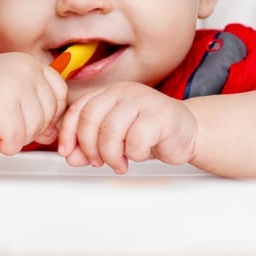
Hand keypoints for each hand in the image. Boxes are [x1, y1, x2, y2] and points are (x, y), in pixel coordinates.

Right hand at [0, 53, 68, 154]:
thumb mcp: (10, 91)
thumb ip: (34, 108)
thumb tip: (53, 134)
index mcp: (31, 64)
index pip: (59, 93)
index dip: (48, 113)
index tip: (29, 118)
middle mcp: (26, 71)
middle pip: (50, 114)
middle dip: (32, 129)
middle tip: (8, 127)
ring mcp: (14, 86)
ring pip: (35, 128)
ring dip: (18, 138)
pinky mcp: (0, 105)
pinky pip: (17, 138)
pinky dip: (7, 145)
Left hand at [57, 82, 197, 173]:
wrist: (187, 131)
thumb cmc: (151, 133)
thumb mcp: (114, 140)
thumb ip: (90, 146)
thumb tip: (70, 156)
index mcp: (109, 93)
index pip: (78, 109)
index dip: (68, 133)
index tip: (67, 152)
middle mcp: (123, 92)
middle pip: (90, 118)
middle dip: (89, 146)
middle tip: (97, 161)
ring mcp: (142, 100)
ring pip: (110, 130)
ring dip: (111, 155)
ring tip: (120, 162)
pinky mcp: (160, 115)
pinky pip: (136, 140)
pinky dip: (134, 154)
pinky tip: (140, 154)